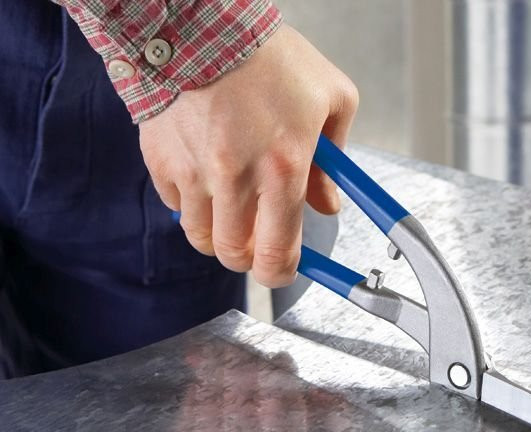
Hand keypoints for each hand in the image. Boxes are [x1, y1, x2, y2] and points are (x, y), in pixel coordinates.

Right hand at [139, 25, 357, 287]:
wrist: (202, 25)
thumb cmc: (270, 57)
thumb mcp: (331, 99)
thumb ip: (335, 161)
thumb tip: (328, 204)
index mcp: (284, 167)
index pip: (277, 252)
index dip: (281, 273)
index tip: (284, 268)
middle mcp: (235, 179)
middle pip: (234, 255)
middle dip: (249, 256)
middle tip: (259, 238)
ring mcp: (193, 173)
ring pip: (200, 237)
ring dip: (219, 232)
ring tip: (233, 205)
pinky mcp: (161, 162)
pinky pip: (175, 205)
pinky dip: (191, 202)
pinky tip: (206, 175)